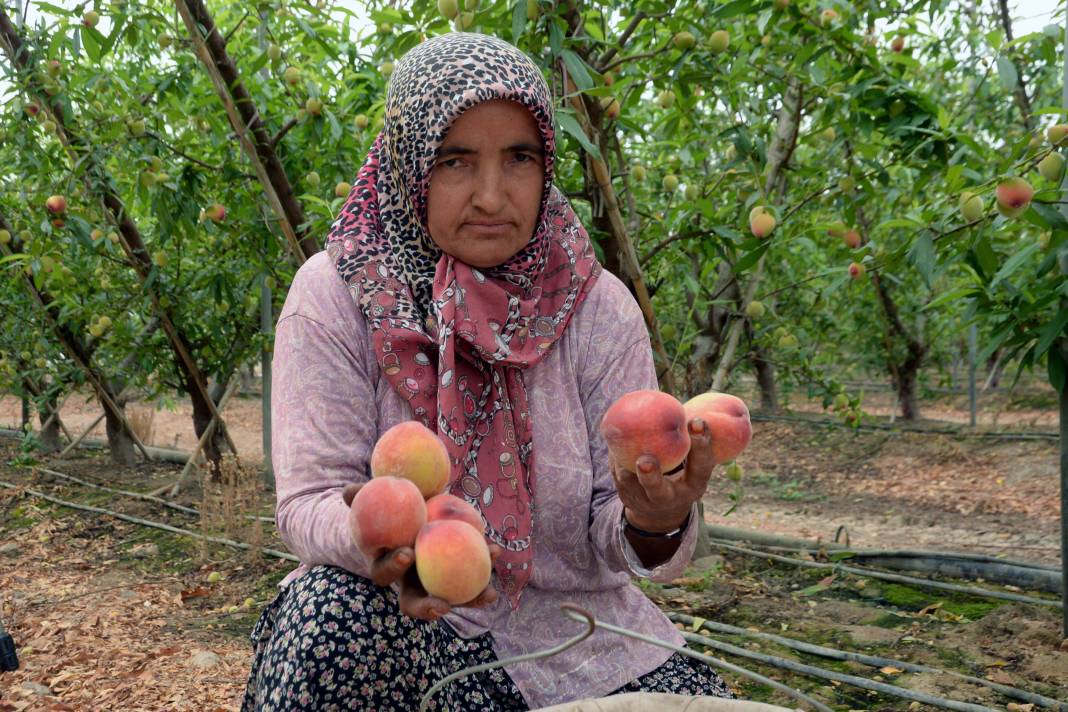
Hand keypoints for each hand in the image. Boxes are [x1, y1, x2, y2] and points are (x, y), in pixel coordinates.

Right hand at [342, 483, 501, 620]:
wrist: (416, 503)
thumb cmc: (393, 502)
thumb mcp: (377, 496)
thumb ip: (361, 495)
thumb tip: (348, 492)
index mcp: (387, 563)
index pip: (383, 575)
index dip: (393, 568)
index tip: (408, 553)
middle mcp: (410, 578)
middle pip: (416, 602)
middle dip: (429, 608)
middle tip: (445, 605)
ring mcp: (435, 578)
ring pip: (451, 596)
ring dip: (471, 599)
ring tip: (489, 595)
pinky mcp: (458, 570)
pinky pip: (472, 574)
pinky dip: (486, 565)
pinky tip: (497, 551)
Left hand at [610, 417, 714, 532]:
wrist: (662, 509)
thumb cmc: (684, 471)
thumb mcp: (695, 461)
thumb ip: (693, 440)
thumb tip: (688, 406)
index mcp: (694, 487)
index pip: (701, 467)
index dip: (700, 445)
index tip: (695, 421)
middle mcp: (670, 499)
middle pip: (658, 490)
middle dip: (650, 476)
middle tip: (644, 460)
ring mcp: (645, 501)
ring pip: (628, 481)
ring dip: (622, 459)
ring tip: (620, 433)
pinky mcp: (626, 497)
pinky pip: (616, 473)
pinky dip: (615, 454)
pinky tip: (613, 434)